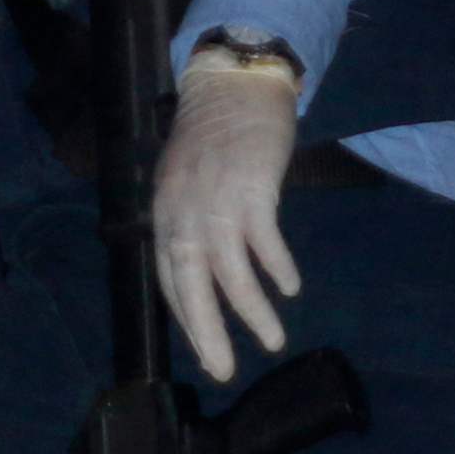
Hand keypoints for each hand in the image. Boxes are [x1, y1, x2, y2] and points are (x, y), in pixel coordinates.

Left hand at [150, 49, 302, 384]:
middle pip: (190, 285)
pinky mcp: (250, 190)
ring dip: (250, 312)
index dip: (186, 315)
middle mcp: (182, 212)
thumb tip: (201, 263)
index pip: (168, 276)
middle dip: (206, 332)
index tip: (204, 345)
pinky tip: (289, 288)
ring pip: (228, 273)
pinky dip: (276, 268)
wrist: (234, 83)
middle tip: (222, 371)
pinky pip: (263, 242)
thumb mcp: (186, 178)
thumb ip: (189, 218)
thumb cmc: (216, 133)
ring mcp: (215, 202)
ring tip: (273, 341)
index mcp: (164, 212)